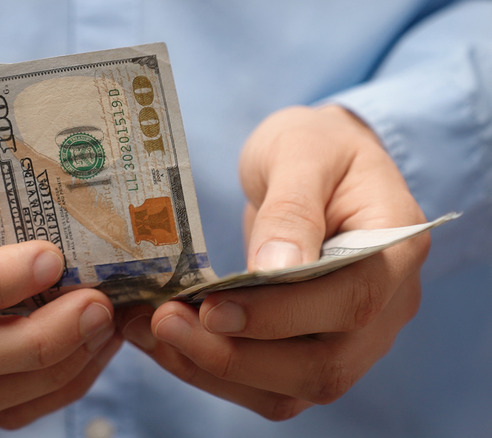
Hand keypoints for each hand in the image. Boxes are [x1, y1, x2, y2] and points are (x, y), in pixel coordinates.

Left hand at [119, 105, 428, 419]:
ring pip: (291, 390)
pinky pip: (268, 386)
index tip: (212, 307)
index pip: (352, 301)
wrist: (319, 164)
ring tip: (152, 333)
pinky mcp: (312, 349)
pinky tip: (167, 343)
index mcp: (395, 250)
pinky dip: (213, 372)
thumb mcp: (302, 153)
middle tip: (165, 322)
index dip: (280, 316)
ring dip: (214, 371)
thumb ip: (292, 210)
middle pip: (323, 366)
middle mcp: (387, 308)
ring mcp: (353, 339)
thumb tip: (274, 270)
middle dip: (235, 356)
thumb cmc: (315, 147)